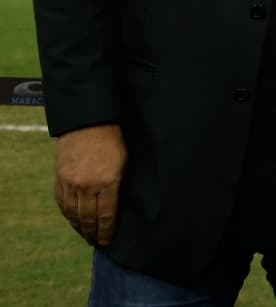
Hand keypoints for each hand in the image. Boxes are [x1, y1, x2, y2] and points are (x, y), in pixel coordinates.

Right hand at [55, 124, 125, 245]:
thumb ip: (119, 185)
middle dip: (93, 233)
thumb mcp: (124, 163)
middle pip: (88, 218)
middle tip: (96, 242)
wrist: (87, 125)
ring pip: (73, 214)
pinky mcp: (60, 180)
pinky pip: (63, 204)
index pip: (106, 215)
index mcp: (108, 182)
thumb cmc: (112, 142)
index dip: (107, 231)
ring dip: (79, 227)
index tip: (107, 241)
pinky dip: (68, 215)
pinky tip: (73, 220)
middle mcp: (87, 186)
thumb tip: (116, 206)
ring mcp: (71, 184)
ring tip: (86, 235)